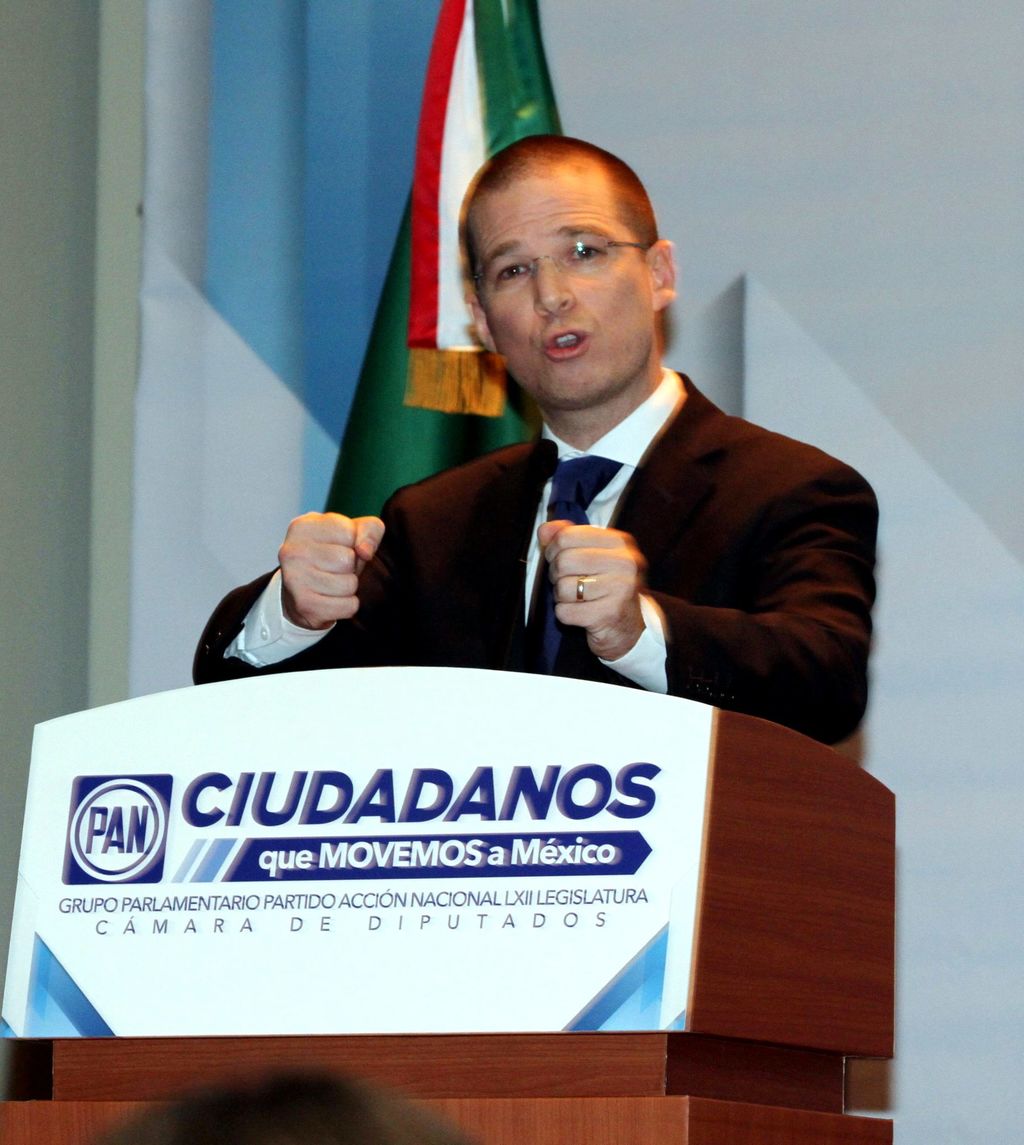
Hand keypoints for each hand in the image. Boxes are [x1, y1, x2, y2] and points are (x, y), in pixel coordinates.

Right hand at [278, 512, 384, 629]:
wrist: (300, 592)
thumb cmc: (331, 556)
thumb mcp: (352, 533)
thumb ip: (370, 530)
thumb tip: (364, 551)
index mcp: (302, 526)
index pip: (349, 533)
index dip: (353, 544)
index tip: (337, 548)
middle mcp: (292, 551)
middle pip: (348, 560)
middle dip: (350, 567)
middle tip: (334, 569)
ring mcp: (295, 579)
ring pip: (349, 584)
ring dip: (349, 587)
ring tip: (331, 584)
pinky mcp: (304, 606)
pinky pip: (349, 606)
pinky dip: (347, 605)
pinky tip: (330, 600)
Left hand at [537, 520, 646, 660]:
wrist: (628, 627)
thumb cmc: (606, 586)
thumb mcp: (592, 555)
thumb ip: (567, 537)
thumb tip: (544, 530)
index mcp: (620, 542)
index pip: (567, 536)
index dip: (553, 549)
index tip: (559, 558)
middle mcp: (624, 563)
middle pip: (563, 561)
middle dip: (556, 574)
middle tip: (567, 581)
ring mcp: (619, 590)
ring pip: (562, 587)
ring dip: (561, 596)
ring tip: (576, 597)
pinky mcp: (608, 615)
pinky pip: (564, 611)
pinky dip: (565, 614)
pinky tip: (580, 612)